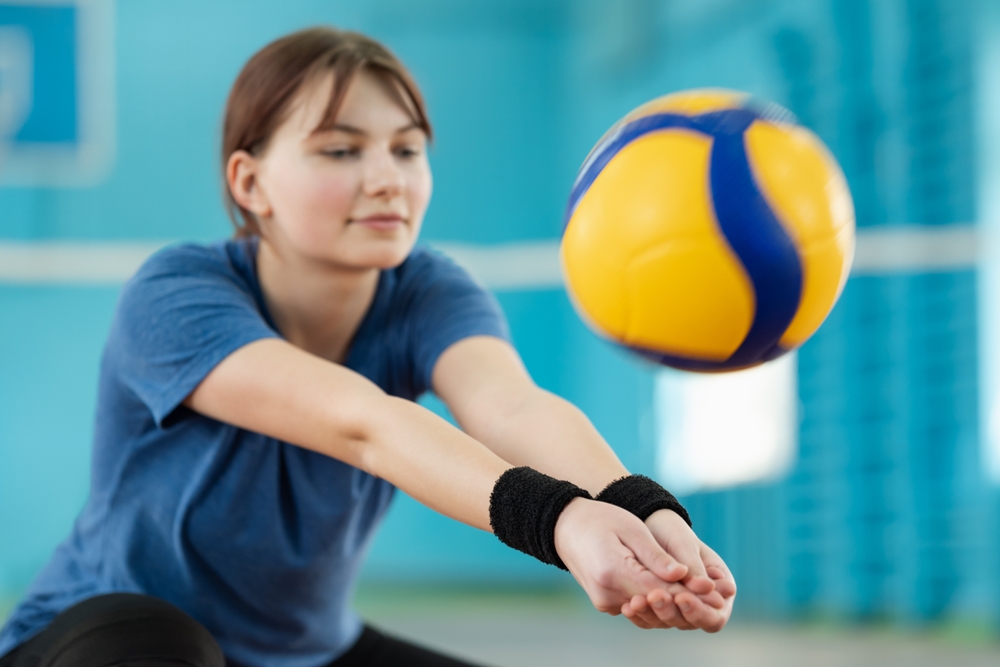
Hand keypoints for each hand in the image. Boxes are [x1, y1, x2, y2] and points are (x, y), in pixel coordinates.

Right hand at [553, 497, 719, 628]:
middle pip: (655, 604)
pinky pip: (637, 606)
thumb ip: (655, 556)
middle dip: (688, 601)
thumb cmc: (600, 520)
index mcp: (612, 572)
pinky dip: (657, 601)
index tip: (715, 591)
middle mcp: (607, 594)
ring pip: (648, 609)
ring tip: (705, 598)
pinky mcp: (606, 603)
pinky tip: (679, 596)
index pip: (659, 589)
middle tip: (718, 598)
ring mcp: (605, 602)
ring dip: (675, 604)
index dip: (690, 591)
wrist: (564, 527)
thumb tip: (683, 575)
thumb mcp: (630, 528)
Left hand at [626, 508, 735, 631]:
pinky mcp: (658, 610)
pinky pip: (650, 620)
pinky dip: (640, 615)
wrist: (651, 529)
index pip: (716, 615)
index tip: (682, 597)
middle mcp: (702, 604)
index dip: (701, 612)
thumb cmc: (673, 533)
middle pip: (692, 623)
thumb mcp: (684, 545)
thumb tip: (706, 588)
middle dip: (672, 612)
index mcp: (719, 589)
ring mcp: (679, 609)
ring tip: (636, 601)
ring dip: (653, 615)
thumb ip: (695, 566)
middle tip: (654, 597)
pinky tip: (627, 607)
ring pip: (669, 623)